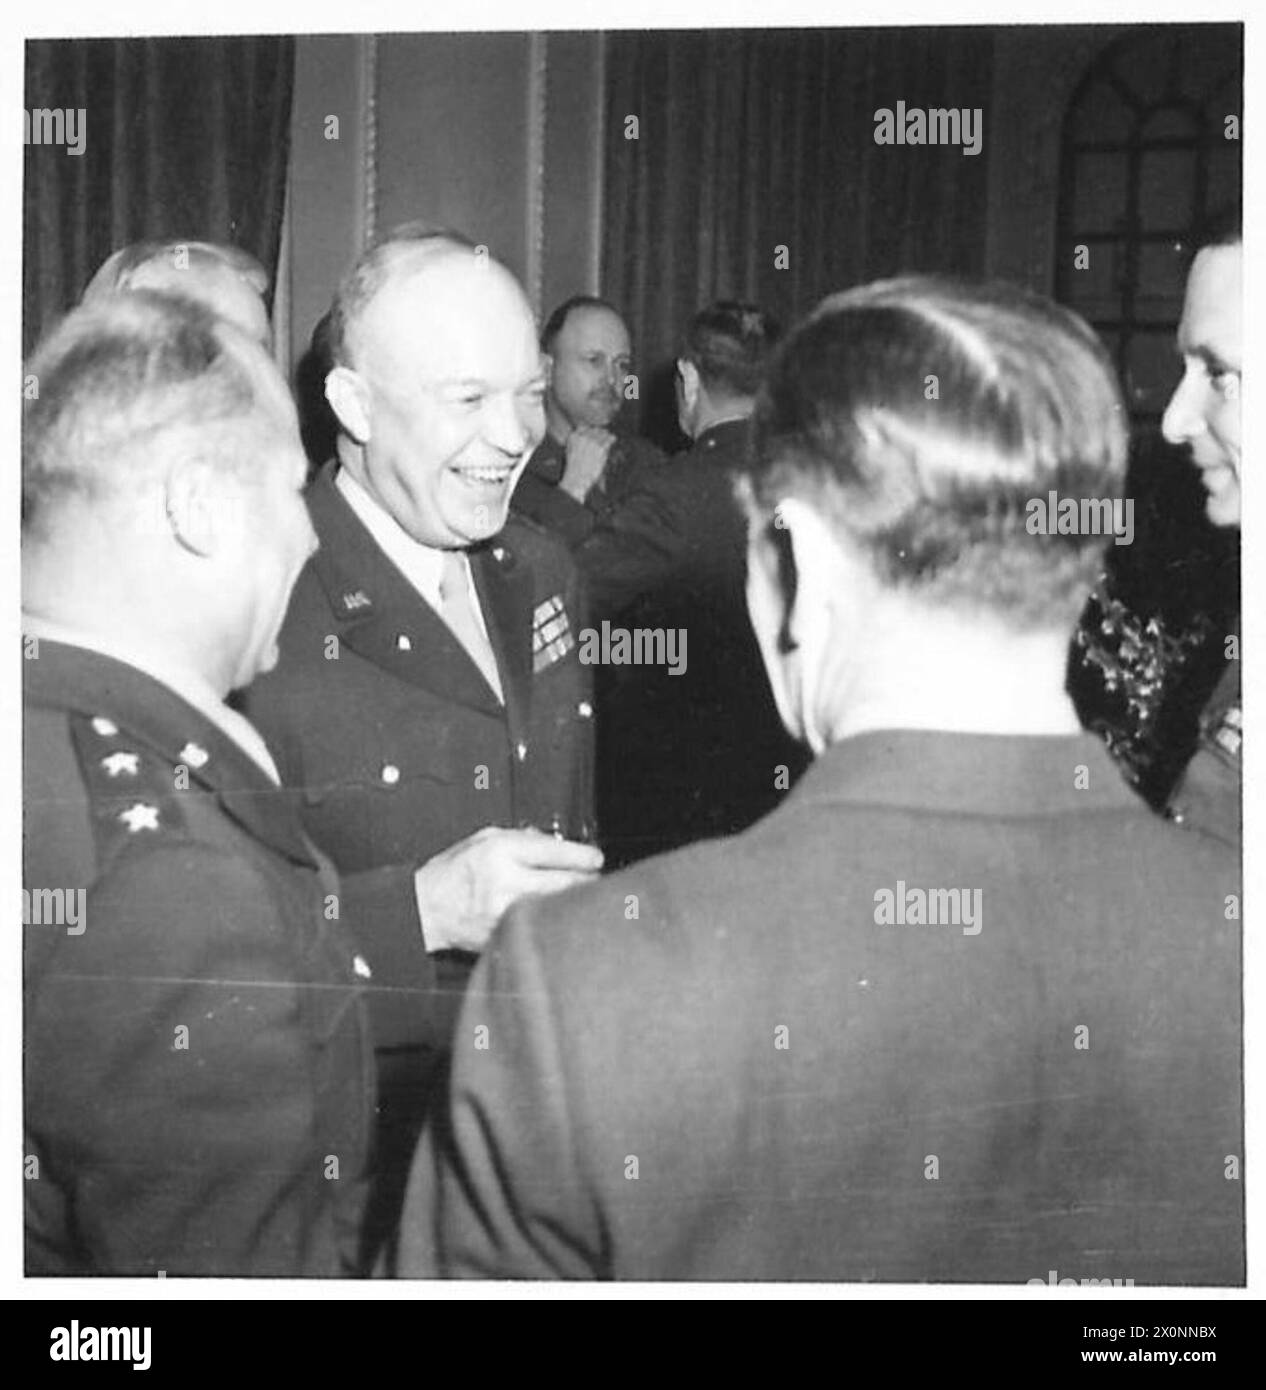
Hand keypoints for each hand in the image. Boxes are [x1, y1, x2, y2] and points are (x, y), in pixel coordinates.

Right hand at [414, 826, 602, 953]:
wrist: (425, 909)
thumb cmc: (453, 872)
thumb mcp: (483, 839)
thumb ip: (523, 838)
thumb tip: (560, 845)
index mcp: (500, 851)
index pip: (556, 852)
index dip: (584, 856)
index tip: (596, 858)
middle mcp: (506, 881)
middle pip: (567, 882)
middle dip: (587, 880)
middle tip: (594, 878)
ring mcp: (507, 912)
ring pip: (559, 907)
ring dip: (574, 901)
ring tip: (578, 895)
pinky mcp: (506, 935)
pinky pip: (542, 926)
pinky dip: (553, 920)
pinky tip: (557, 916)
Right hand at [559, 427, 615, 501]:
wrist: (577, 479)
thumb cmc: (574, 469)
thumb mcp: (570, 452)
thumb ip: (577, 442)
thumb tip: (587, 436)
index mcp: (573, 436)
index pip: (584, 427)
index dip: (590, 431)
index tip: (595, 434)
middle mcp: (583, 436)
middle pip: (595, 429)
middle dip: (600, 433)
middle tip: (604, 436)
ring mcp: (592, 441)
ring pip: (603, 433)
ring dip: (606, 436)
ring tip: (609, 439)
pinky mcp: (601, 447)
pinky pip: (609, 439)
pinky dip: (612, 439)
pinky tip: (613, 440)